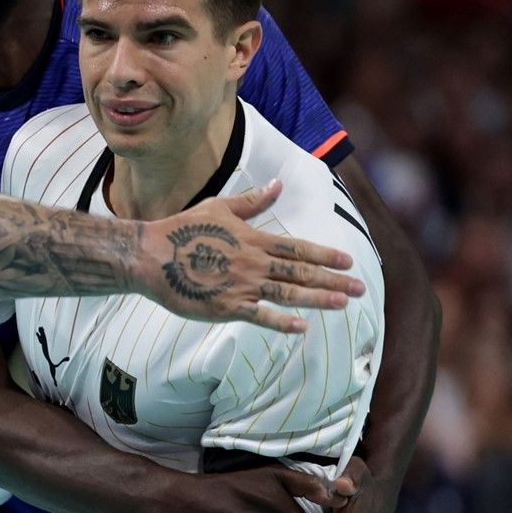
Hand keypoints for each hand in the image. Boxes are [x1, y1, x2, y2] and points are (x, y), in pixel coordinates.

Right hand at [135, 179, 364, 333]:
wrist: (150, 255)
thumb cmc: (181, 229)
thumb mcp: (218, 207)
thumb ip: (252, 201)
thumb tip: (277, 185)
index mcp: (253, 239)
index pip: (297, 247)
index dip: (325, 254)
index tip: (349, 261)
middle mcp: (253, 262)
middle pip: (301, 271)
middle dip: (334, 279)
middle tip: (361, 288)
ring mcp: (241, 285)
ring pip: (288, 293)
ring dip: (318, 298)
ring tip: (343, 303)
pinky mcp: (225, 306)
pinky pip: (259, 316)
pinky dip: (281, 322)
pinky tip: (301, 328)